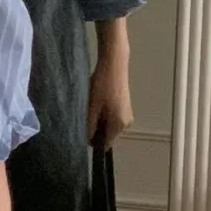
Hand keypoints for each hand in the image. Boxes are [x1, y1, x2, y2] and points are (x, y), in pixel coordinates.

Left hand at [88, 22, 133, 147]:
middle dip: (95, 128)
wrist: (114, 65)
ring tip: (93, 105)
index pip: (105, 145)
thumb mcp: (92, 107)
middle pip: (107, 135)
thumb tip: (87, 140)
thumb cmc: (102, 85)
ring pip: (108, 126)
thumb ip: (90, 126)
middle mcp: (127, 124)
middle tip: (87, 113)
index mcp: (119, 125)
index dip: (92, 140)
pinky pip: (112, 118)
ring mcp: (127, 116)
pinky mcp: (125, 108)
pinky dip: (103, 114)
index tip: (83, 129)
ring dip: (99, 120)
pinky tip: (99, 101)